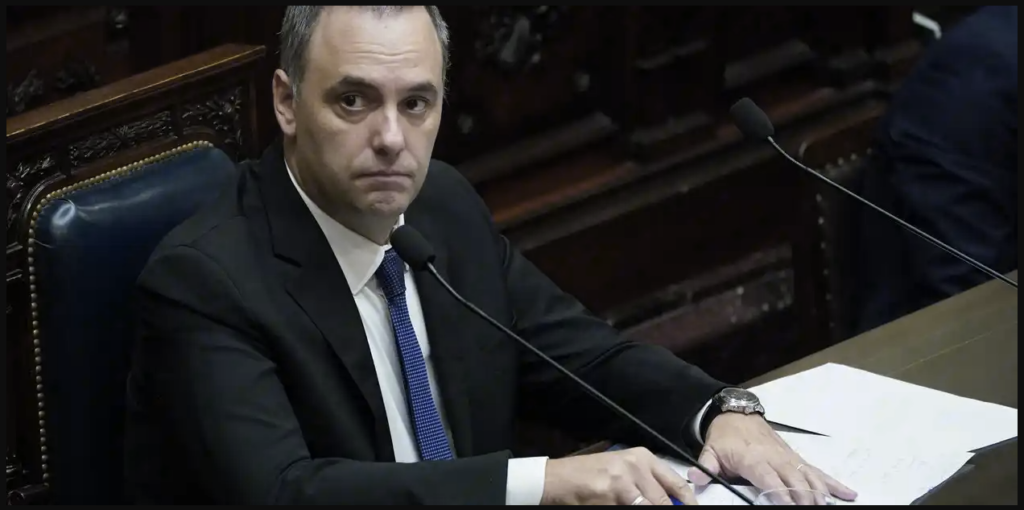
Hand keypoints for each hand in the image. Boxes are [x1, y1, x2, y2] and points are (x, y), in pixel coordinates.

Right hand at [541, 447, 697, 504]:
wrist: (557, 479)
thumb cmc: (589, 474)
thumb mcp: (623, 470)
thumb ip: (647, 482)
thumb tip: (671, 500)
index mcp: (642, 458)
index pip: (676, 484)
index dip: (688, 502)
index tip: (694, 509)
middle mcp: (635, 467)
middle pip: (664, 501)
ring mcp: (622, 483)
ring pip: (649, 506)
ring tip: (636, 506)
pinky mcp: (610, 498)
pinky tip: (618, 507)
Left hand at [687, 413, 856, 504]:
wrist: (736, 413)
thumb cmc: (724, 436)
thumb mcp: (710, 450)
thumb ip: (705, 466)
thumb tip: (695, 477)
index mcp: (752, 458)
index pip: (768, 477)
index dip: (779, 491)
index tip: (788, 504)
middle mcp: (774, 457)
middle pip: (793, 479)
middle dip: (804, 496)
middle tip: (812, 508)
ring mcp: (788, 457)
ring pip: (809, 475)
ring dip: (820, 492)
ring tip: (827, 505)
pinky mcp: (795, 457)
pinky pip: (816, 470)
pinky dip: (833, 482)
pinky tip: (848, 493)